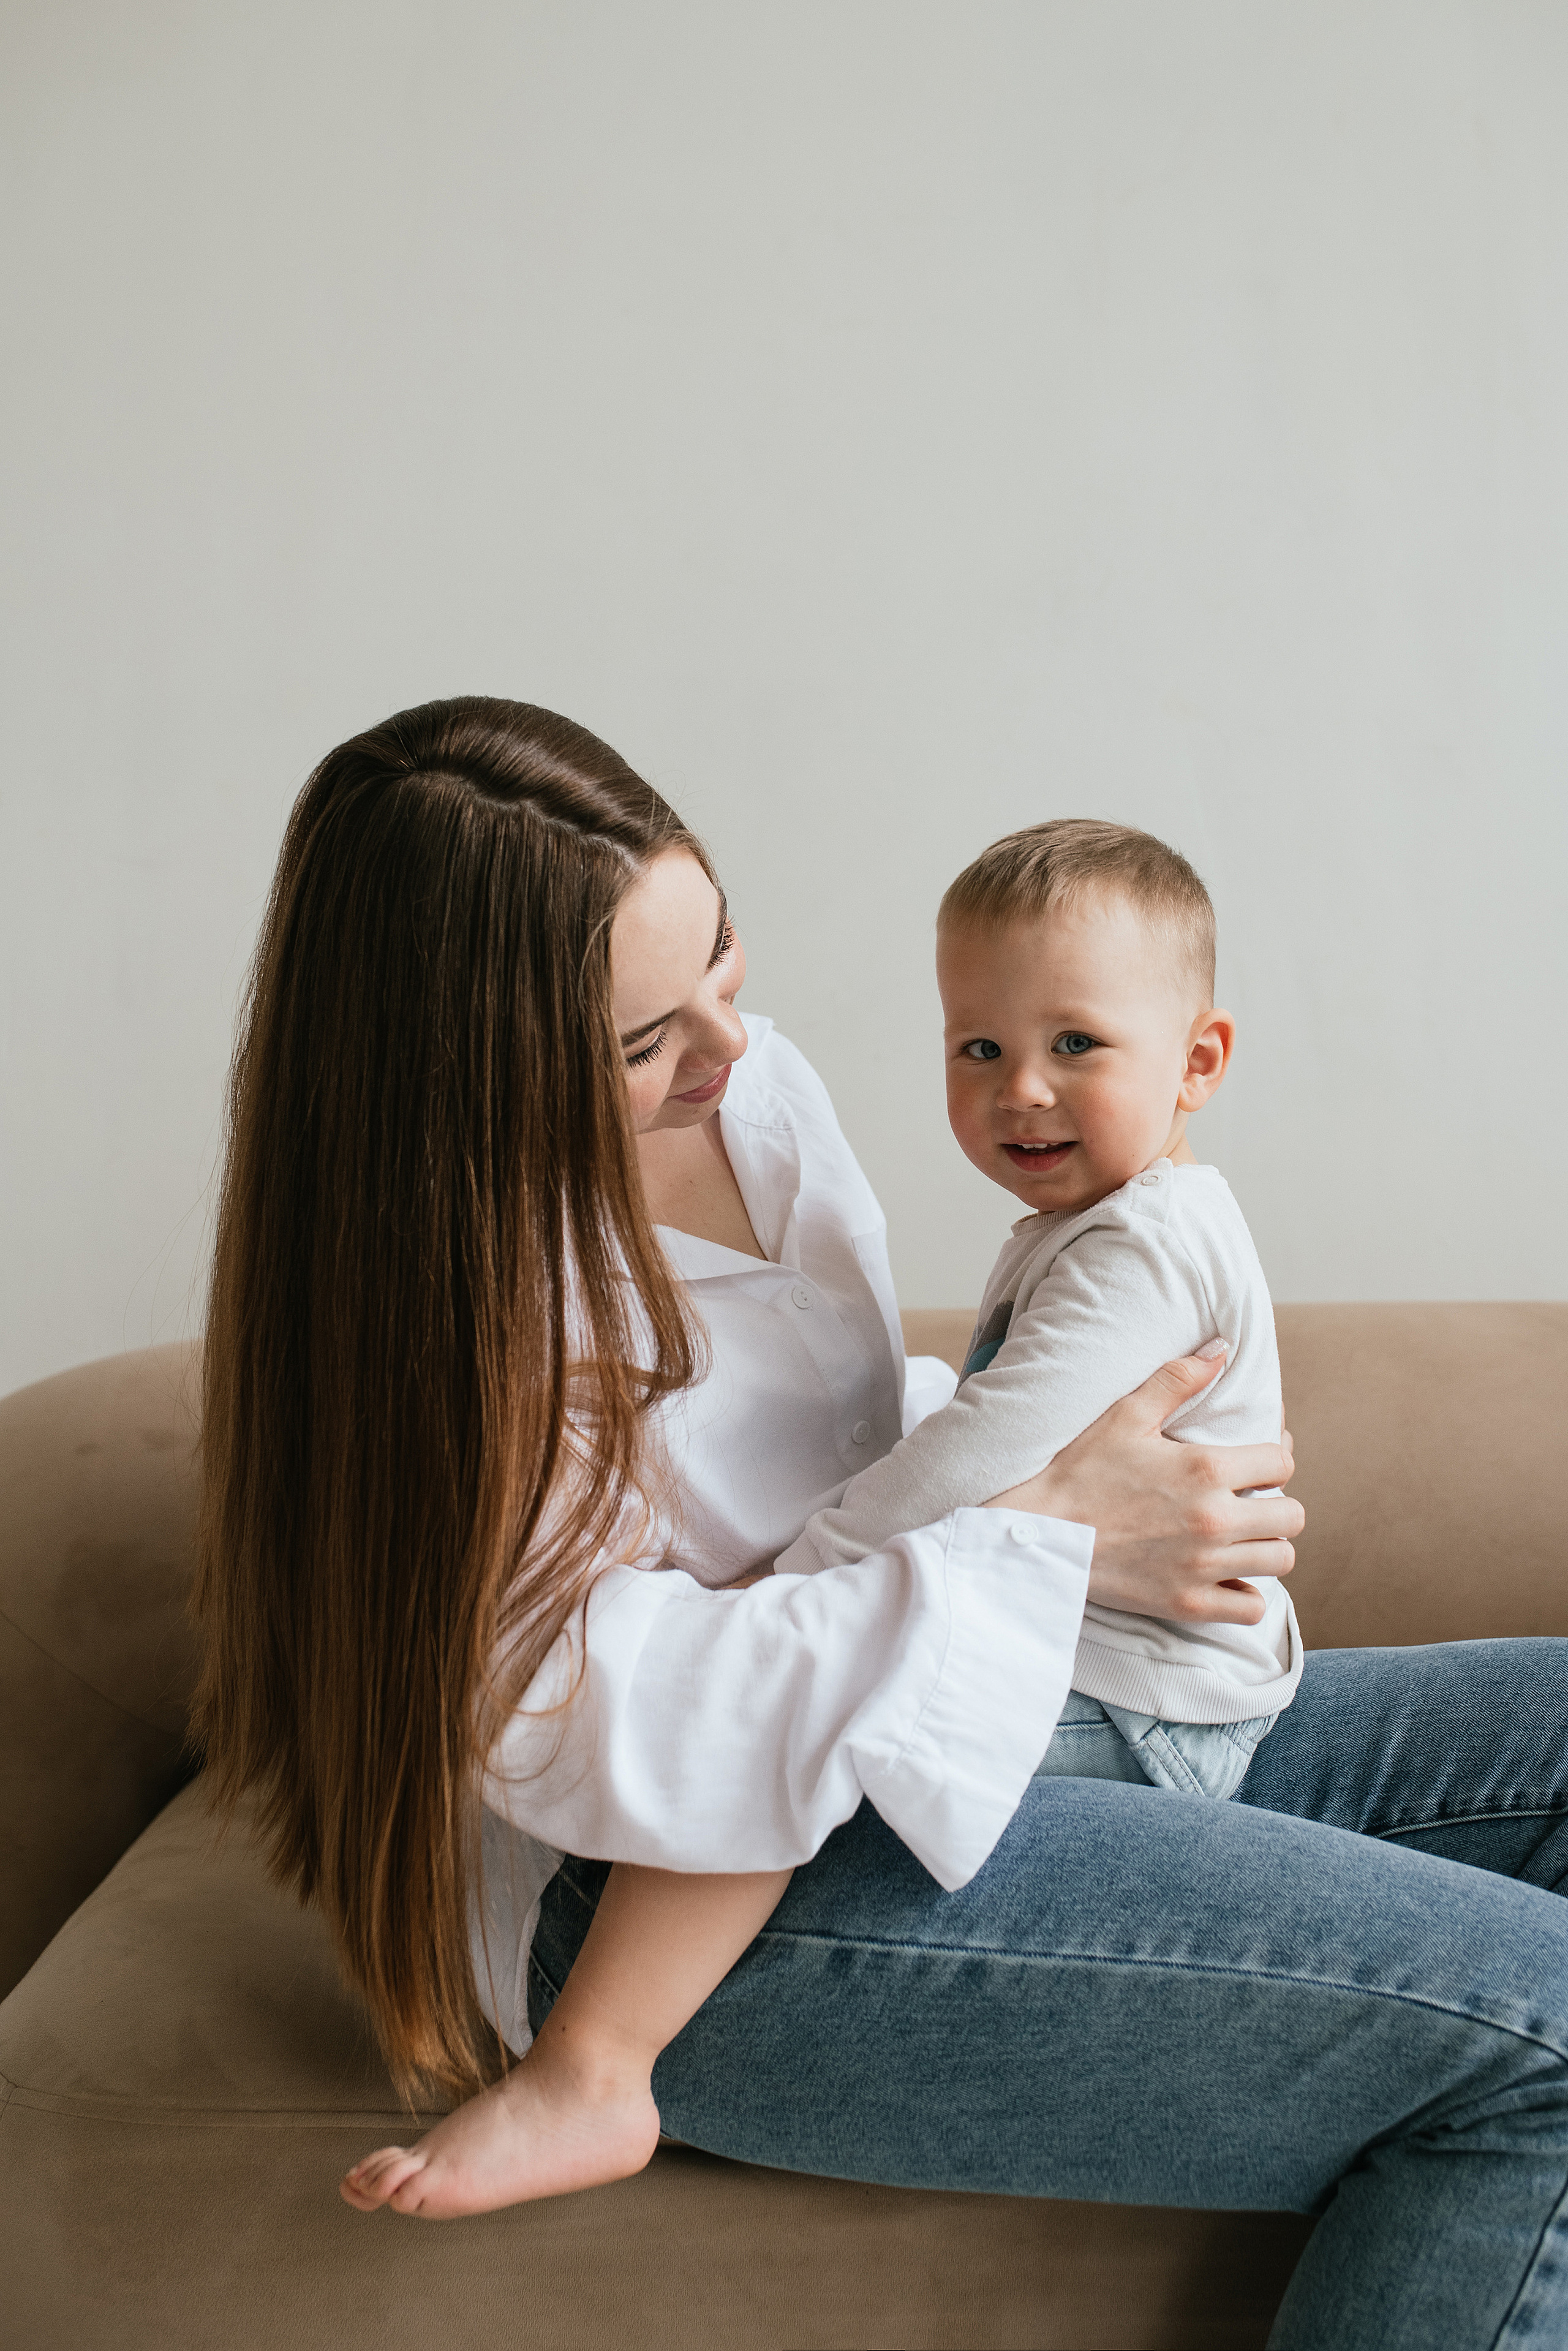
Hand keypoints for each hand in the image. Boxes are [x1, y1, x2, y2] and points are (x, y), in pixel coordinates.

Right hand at [985, 1345, 1302, 1625]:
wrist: (1040, 1534)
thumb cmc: (1079, 1471)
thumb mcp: (1126, 1415)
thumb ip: (1178, 1379)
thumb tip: (1222, 1349)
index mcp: (1205, 1469)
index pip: (1282, 1462)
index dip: (1275, 1458)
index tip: (1257, 1464)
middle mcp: (1214, 1519)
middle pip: (1292, 1516)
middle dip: (1277, 1505)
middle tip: (1251, 1502)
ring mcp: (1203, 1565)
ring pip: (1280, 1561)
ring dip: (1267, 1547)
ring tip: (1243, 1538)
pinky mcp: (1188, 1602)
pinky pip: (1251, 1608)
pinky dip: (1246, 1594)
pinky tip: (1226, 1576)